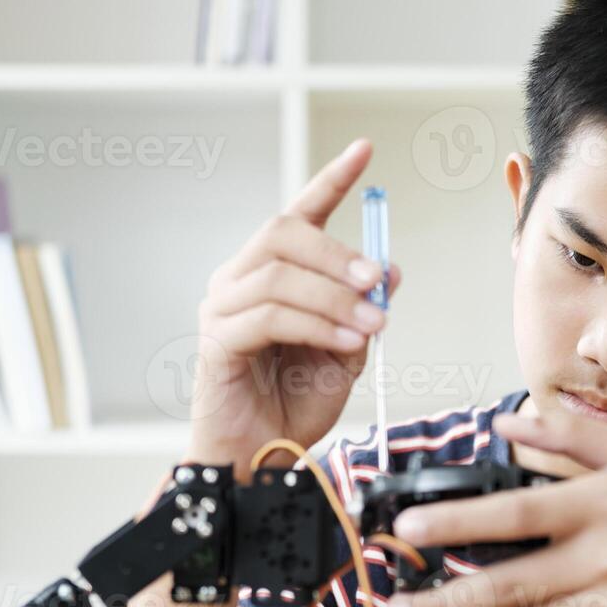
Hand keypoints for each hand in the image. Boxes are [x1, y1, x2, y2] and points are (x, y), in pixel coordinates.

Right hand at [186, 138, 402, 478]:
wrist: (264, 458)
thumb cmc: (297, 403)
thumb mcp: (346, 352)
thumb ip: (362, 310)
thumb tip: (390, 271)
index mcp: (272, 274)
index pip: (299, 213)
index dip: (331, 179)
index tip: (365, 148)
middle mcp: (240, 280)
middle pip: (284, 233)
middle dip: (337, 252)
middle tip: (376, 279)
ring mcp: (222, 307)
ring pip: (280, 275)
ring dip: (335, 298)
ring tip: (373, 324)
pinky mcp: (216, 340)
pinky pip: (269, 316)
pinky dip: (315, 324)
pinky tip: (346, 341)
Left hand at [386, 410, 606, 606]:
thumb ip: (571, 438)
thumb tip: (507, 423)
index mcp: (606, 505)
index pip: (517, 515)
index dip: (457, 522)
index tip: (410, 527)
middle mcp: (604, 559)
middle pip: (506, 581)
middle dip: (441, 595)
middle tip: (393, 596)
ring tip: (422, 601)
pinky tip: (500, 600)